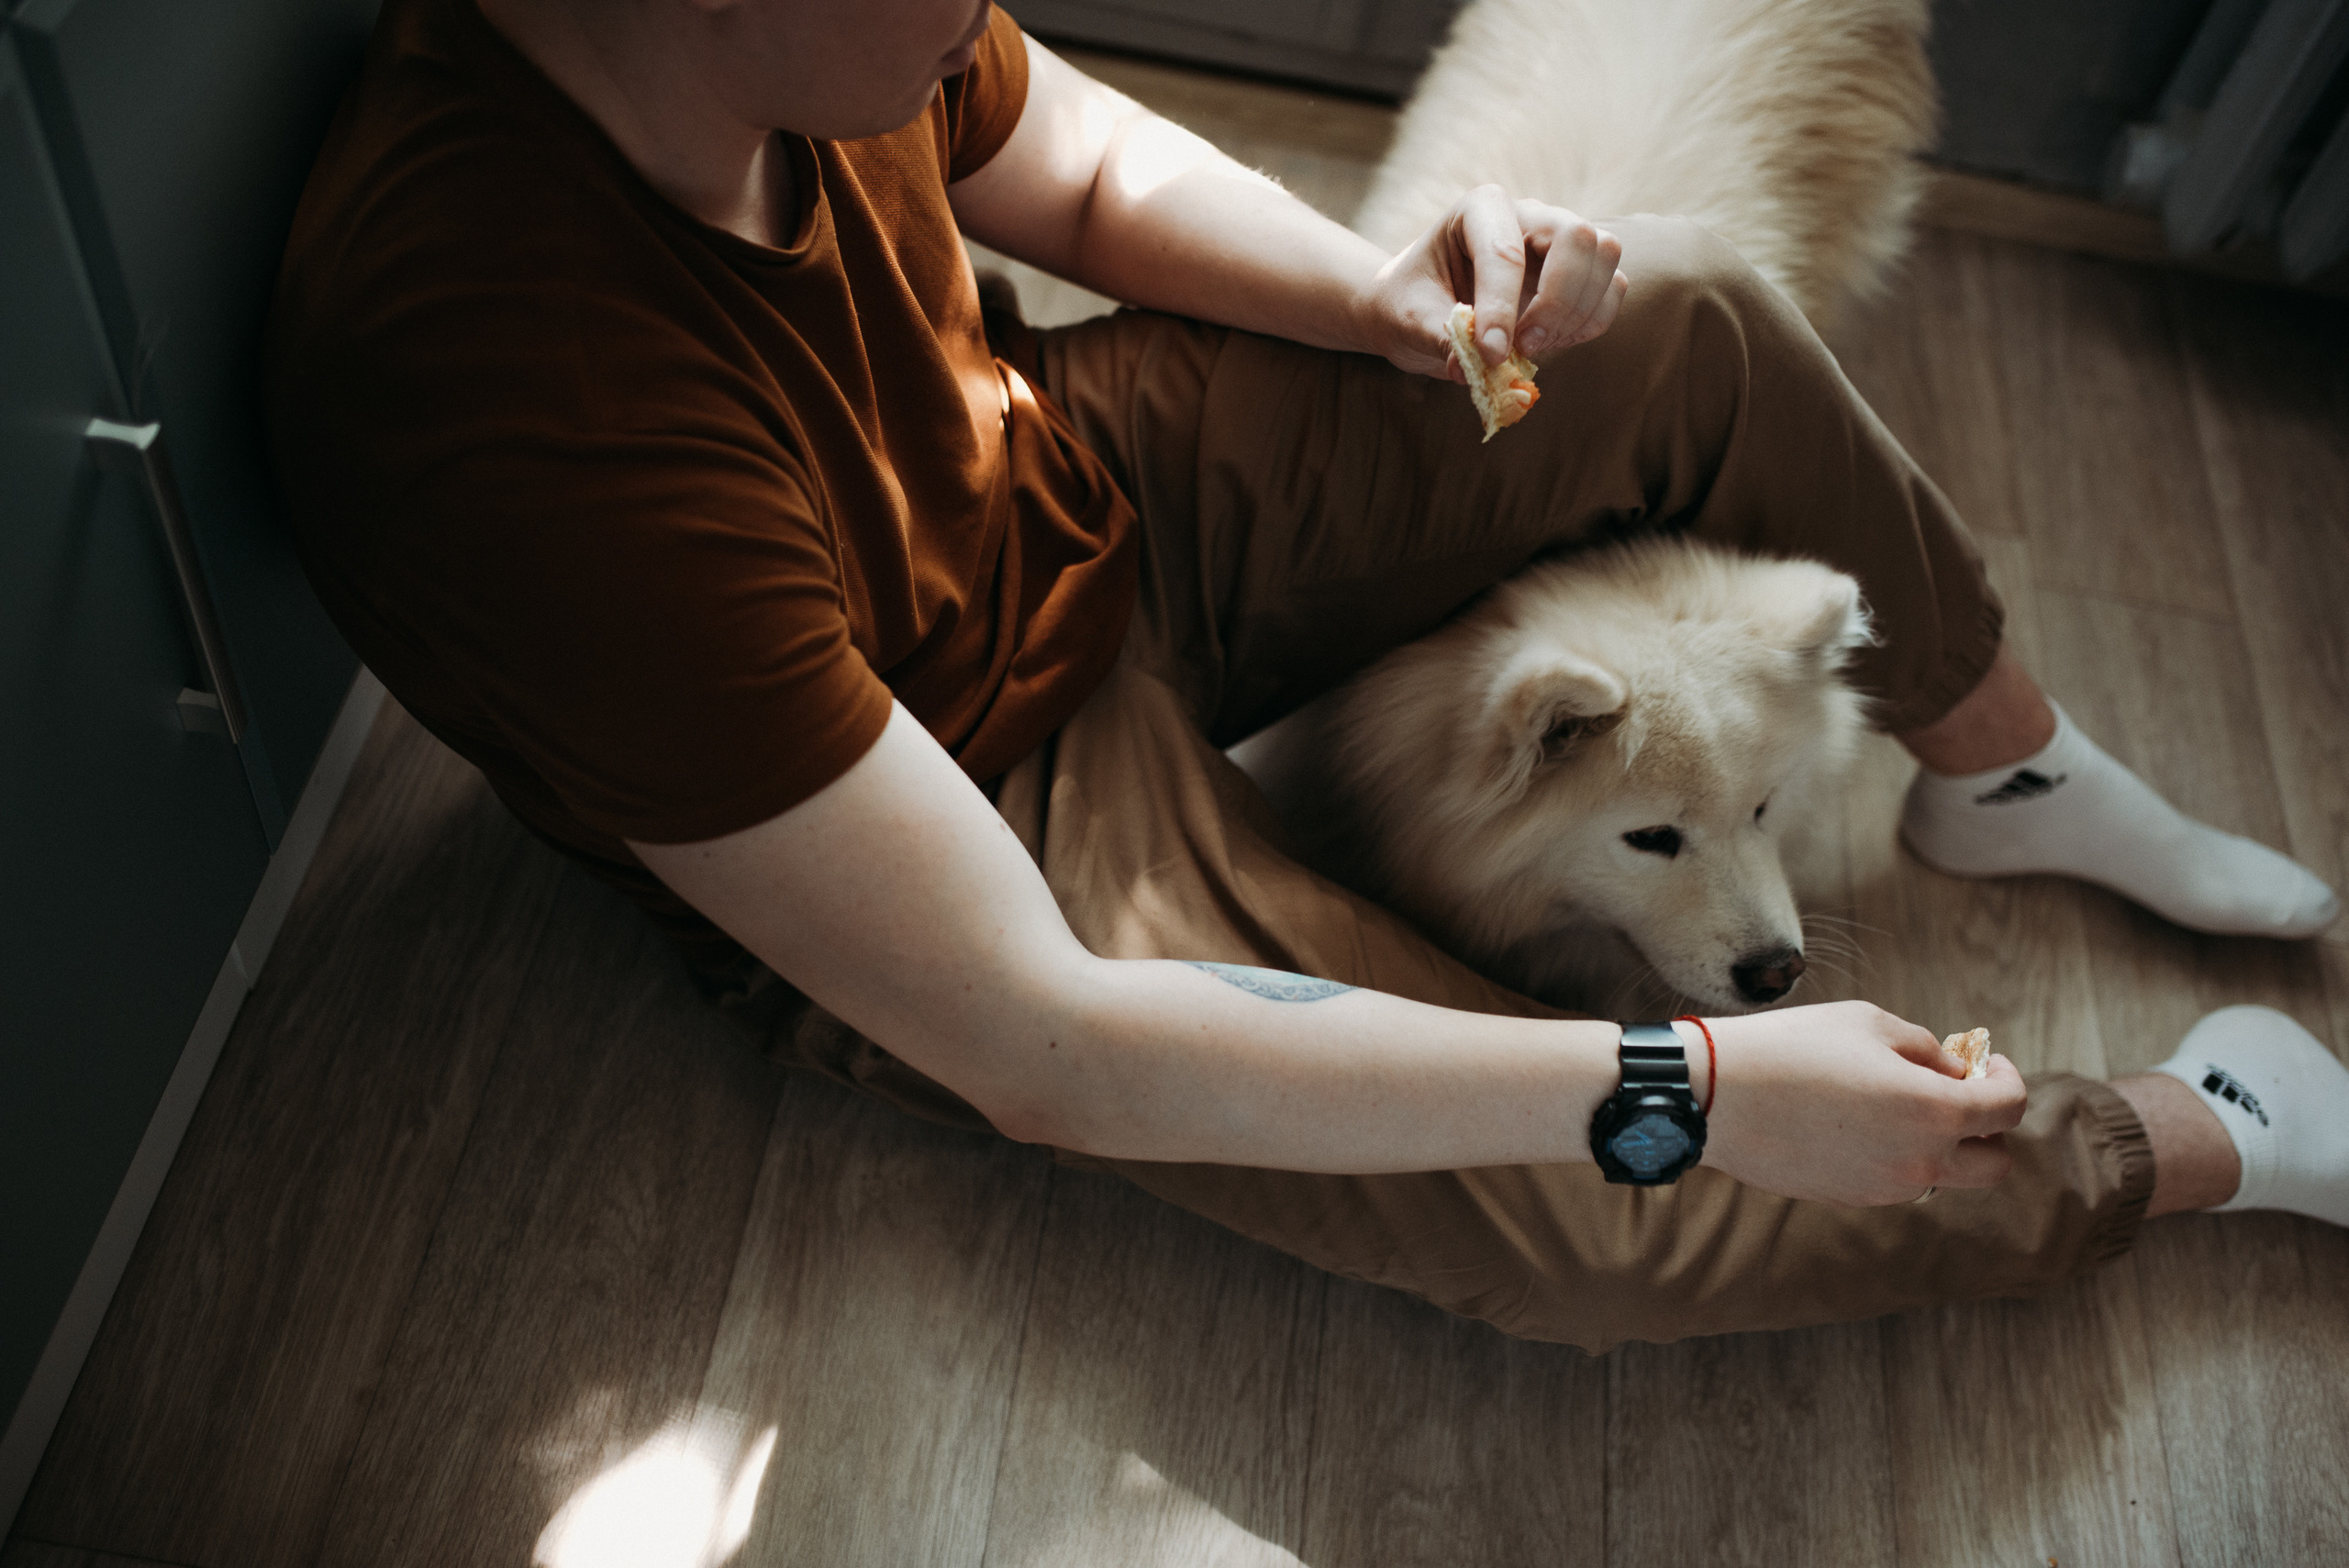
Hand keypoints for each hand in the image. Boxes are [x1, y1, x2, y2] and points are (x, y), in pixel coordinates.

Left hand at [1354, 183, 1628, 381]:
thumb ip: (1440, 339)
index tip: (1490, 354)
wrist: (1422, 305)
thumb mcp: (1409, 320)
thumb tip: (1470, 369)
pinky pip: (1612, 289)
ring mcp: (1560, 239)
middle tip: (1523, 347)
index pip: (1505, 252)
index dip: (1501, 308)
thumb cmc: (1412, 301)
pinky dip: (1589, 323)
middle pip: (1577, 237)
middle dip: (1557, 302)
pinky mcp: (1580, 271)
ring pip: (1605, 256)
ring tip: (1532, 348)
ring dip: (1577, 313)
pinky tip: (1550, 343)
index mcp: (1480, 208)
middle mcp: (1529, 213)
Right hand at [1697, 1001, 2027, 1204]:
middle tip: (1955, 1096)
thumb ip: (1926, 1050)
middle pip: (1994, 1166)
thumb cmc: (1794, 1046)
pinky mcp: (1849, 1199)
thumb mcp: (1870, 1023)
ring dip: (1935, 1142)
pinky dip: (1892, 1155)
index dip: (2007, 1079)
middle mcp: (1919, 1161)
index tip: (1988, 1063)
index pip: (2008, 1108)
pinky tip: (1850, 1121)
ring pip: (1940, 1175)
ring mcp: (1884, 1188)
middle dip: (1987, 1131)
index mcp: (1934, 1112)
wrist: (1717, 1095)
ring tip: (1887, 1101)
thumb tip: (1953, 1073)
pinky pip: (1893, 1180)